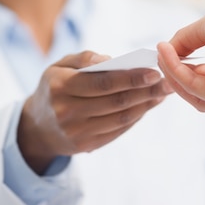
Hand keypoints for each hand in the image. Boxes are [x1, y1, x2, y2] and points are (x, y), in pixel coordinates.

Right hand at [18, 50, 171, 172]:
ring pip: (120, 118)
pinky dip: (136, 117)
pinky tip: (148, 105)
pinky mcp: (85, 146)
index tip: (154, 71)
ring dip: (145, 105)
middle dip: (145, 91)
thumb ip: (84, 58)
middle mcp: (66, 111)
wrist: (36, 127)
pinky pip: (117, 130)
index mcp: (59, 86)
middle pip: (115, 101)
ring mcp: (76, 132)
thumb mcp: (59, 65)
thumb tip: (112, 60)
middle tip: (168, 81)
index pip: (102, 82)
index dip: (130, 78)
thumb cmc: (55, 87)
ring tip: (162, 92)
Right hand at [157, 0, 204, 111]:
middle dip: (180, 74)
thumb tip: (167, 49)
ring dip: (174, 73)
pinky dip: (176, 71)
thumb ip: (190, 40)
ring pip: (197, 94)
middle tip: (162, 57)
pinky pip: (194, 87)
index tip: (172, 54)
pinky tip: (166, 53)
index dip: (192, 69)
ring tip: (160, 54)